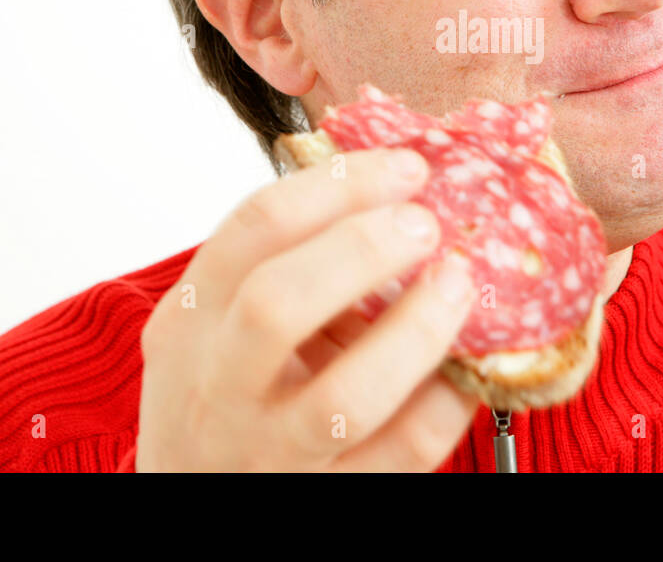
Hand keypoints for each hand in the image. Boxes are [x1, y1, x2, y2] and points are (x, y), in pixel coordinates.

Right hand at [135, 147, 478, 470]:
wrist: (201, 491)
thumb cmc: (228, 387)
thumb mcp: (225, 318)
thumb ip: (291, 261)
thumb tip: (402, 193)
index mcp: (193, 318)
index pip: (255, 228)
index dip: (341, 185)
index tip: (407, 168)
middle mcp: (220, 384)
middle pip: (277, 304)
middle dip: (364, 250)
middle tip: (427, 225)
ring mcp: (272, 449)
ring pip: (345, 399)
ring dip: (416, 331)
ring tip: (459, 285)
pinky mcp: (327, 494)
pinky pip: (403, 450)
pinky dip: (449, 398)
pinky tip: (469, 363)